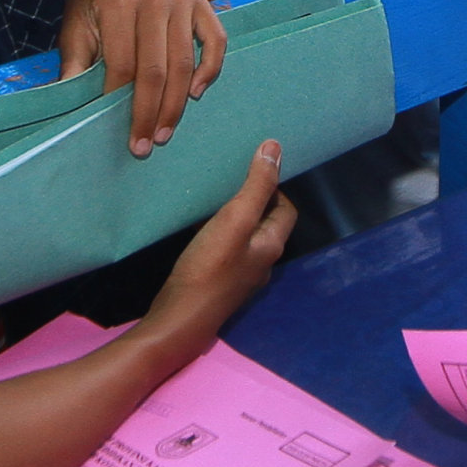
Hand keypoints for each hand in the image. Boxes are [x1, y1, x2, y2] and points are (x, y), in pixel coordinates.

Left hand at [57, 0, 229, 156]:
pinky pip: (215, 42)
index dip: (120, 103)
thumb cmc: (92, 14)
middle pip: (155, 69)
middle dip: (150, 113)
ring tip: (164, 133)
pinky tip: (194, 94)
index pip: (123, 65)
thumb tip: (66, 112)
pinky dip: (208, 70)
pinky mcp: (200, 2)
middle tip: (144, 147)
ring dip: (175, 105)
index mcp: (118, 1)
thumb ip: (74, 69)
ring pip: (183, 64)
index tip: (121, 133)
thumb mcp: (75, 35)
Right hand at [145, 140, 295, 341]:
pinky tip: (199, 228)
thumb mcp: (235, 220)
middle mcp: (261, 262)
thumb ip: (256, 186)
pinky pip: (227, 251)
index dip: (275, 187)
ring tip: (215, 199)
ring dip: (235, 217)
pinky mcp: (219, 283)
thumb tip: (275, 148)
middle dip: (254, 200)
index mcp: (271, 246)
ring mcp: (240, 276)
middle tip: (231, 180)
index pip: (287, 209)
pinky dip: (219, 234)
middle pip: (266, 223)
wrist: (179, 318)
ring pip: (245, 238)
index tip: (252, 170)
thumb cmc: (209, 268)